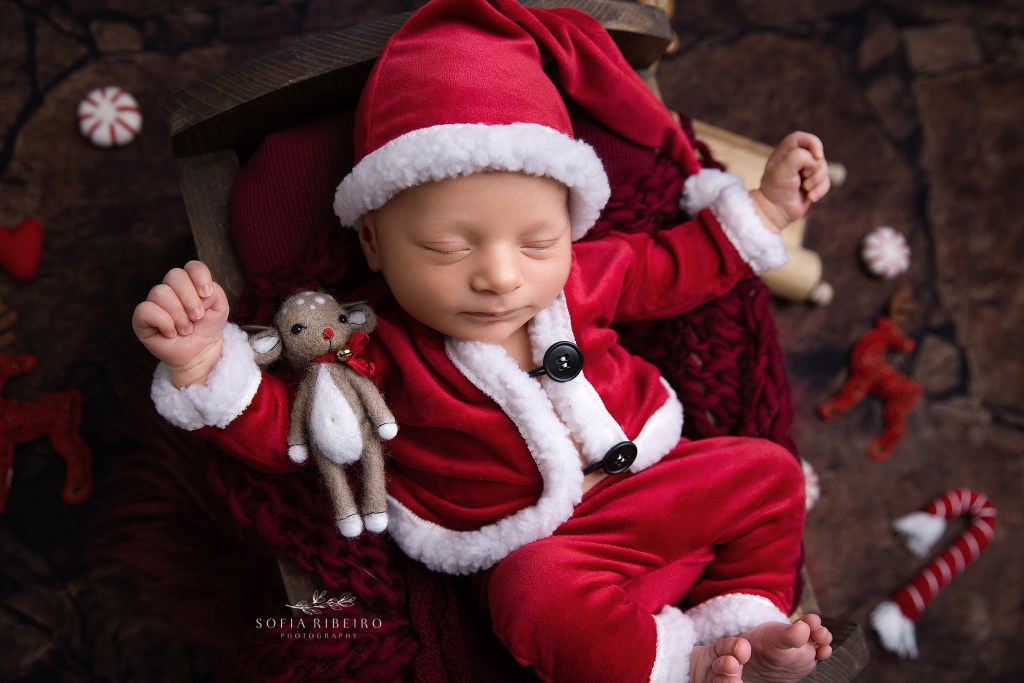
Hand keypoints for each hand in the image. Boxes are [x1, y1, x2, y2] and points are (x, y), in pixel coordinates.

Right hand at [131, 261, 228, 386]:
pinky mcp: (142, 318)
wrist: (199, 352)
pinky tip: (171, 333)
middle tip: (197, 317)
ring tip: (186, 329)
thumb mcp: (220, 309)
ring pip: (161, 292)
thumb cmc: (207, 328)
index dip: (200, 277)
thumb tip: (199, 292)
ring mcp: (154, 302)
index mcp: (190, 282)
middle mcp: (170, 288)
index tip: (207, 295)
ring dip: (179, 315)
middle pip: (174, 275)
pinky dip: (163, 322)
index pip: (192, 266)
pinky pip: (146, 309)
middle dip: (190, 298)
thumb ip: (215, 293)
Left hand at [752, 132, 830, 232]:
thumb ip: (799, 156)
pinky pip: (826, 183)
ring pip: (825, 169)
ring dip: (816, 181)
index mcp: (786, 151)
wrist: (775, 211)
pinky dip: (819, 191)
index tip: (817, 156)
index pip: (804, 138)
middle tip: (801, 179)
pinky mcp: (814, 184)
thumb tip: (816, 159)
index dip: (813, 143)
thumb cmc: (775, 189)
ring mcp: (807, 171)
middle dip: (813, 169)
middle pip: (818, 156)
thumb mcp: (782, 169)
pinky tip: (809, 198)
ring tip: (804, 189)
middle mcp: (797, 159)